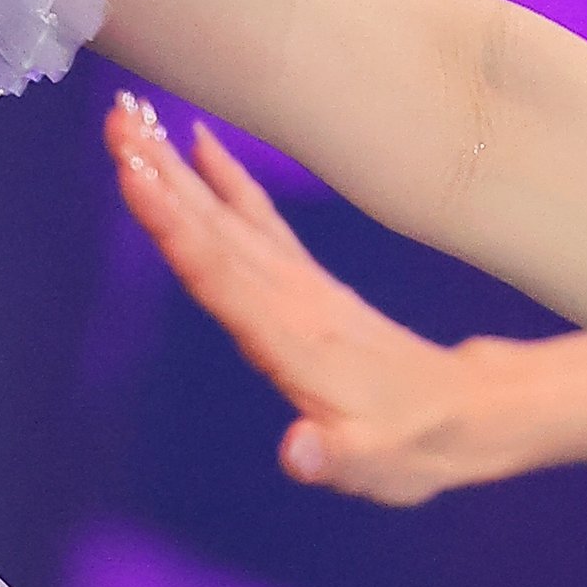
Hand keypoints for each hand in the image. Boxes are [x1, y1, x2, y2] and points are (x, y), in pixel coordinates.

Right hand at [104, 92, 483, 504]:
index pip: (221, 274)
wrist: (472, 414)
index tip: (133, 172)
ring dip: (176, 169)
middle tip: (114, 120)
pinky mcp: (307, 280)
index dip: (173, 225)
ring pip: (227, 216)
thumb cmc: (416, 448)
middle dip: (160, 175)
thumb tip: (297, 451)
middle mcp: (291, 299)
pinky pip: (257, 218)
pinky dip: (225, 179)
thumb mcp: (379, 466)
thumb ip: (333, 458)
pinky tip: (199, 145)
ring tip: (132, 120)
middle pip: (213, 229)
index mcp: (293, 341)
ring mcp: (300, 284)